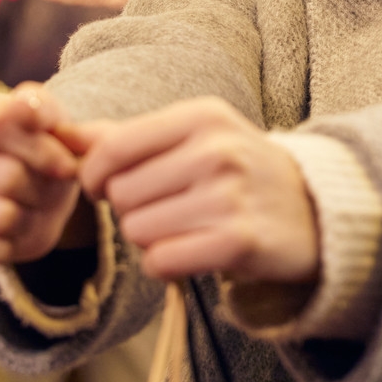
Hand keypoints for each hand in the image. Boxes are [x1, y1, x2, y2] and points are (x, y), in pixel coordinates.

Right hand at [0, 83, 90, 269]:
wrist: (23, 193)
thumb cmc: (33, 150)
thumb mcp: (46, 121)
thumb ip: (40, 107)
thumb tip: (30, 110)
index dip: (42, 149)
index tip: (66, 164)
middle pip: (6, 176)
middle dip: (41, 188)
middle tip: (45, 189)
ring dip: (27, 219)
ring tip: (26, 209)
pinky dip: (3, 247)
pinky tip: (5, 235)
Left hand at [73, 97, 318, 283]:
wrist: (317, 210)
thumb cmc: (241, 170)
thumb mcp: (195, 136)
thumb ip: (127, 137)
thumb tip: (64, 135)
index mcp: (202, 116)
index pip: (113, 149)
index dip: (95, 176)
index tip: (105, 188)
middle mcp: (216, 150)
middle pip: (122, 195)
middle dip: (132, 210)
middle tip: (167, 210)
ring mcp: (230, 196)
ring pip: (138, 231)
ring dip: (151, 239)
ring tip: (186, 228)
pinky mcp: (239, 242)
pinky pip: (162, 261)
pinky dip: (167, 264)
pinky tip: (194, 252)